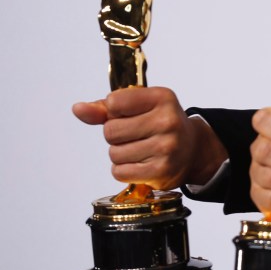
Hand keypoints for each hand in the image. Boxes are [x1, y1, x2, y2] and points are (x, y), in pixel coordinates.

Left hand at [72, 86, 227, 188]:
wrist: (193, 150)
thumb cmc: (161, 125)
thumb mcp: (140, 107)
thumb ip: (106, 108)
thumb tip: (77, 109)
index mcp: (162, 97)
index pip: (113, 102)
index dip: (114, 111)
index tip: (130, 114)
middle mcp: (167, 120)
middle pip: (110, 131)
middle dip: (116, 135)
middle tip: (135, 135)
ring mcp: (166, 146)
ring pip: (114, 153)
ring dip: (120, 154)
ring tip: (139, 150)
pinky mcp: (161, 170)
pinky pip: (120, 172)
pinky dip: (124, 170)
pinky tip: (140, 164)